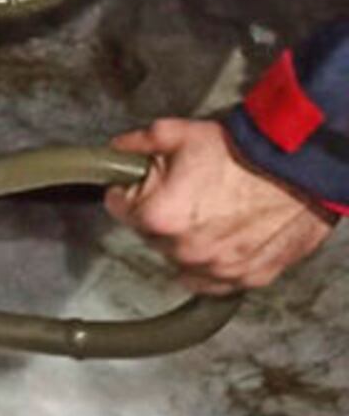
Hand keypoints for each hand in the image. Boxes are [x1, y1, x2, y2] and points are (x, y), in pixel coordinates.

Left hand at [106, 118, 337, 292]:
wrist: (297, 169)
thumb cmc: (241, 153)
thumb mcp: (177, 133)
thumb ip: (138, 143)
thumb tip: (117, 149)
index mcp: (158, 215)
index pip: (119, 208)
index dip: (128, 191)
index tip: (139, 184)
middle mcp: (184, 249)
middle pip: (151, 235)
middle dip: (159, 215)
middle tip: (181, 193)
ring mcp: (217, 268)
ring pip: (181, 259)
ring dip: (186, 241)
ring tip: (207, 212)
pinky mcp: (248, 276)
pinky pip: (216, 282)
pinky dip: (213, 266)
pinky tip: (220, 242)